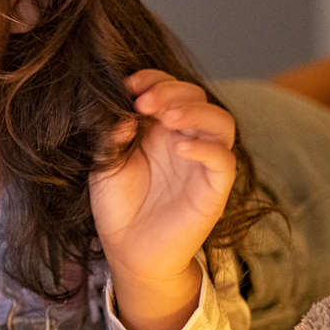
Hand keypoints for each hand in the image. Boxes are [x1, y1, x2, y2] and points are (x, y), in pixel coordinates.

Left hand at [89, 71, 236, 329]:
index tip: (130, 84)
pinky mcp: (214, 190)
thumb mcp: (105, 162)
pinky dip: (208, 149)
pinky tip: (181, 147)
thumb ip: (112, 135)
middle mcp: (186, 139)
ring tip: (167, 116)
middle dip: (172, 91)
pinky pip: (224, 162)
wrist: (126, 249)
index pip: (171, 88)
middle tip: (144, 101)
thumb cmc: (117, 204)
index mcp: (160, 128)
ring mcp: (202, 163)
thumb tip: (122, 113)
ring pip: (221, 123)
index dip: (155, 79)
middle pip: (198, 98)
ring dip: (195, 112)